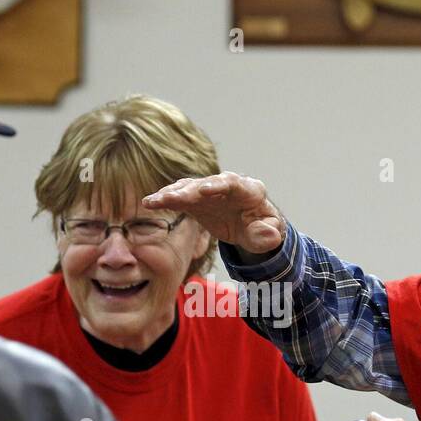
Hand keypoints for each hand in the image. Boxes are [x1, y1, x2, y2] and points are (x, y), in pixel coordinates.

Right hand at [142, 172, 285, 257]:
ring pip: (189, 187)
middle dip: (189, 191)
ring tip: (154, 201)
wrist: (252, 226)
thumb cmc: (263, 228)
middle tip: (171, 198)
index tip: (203, 190)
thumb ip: (268, 234)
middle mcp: (227, 185)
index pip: (233, 184)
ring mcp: (210, 191)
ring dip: (171, 193)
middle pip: (205, 184)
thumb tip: (270, 235)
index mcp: (248, 190)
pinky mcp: (196, 199)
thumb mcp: (270, 234)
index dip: (217, 186)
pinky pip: (179, 197)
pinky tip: (149, 203)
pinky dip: (165, 199)